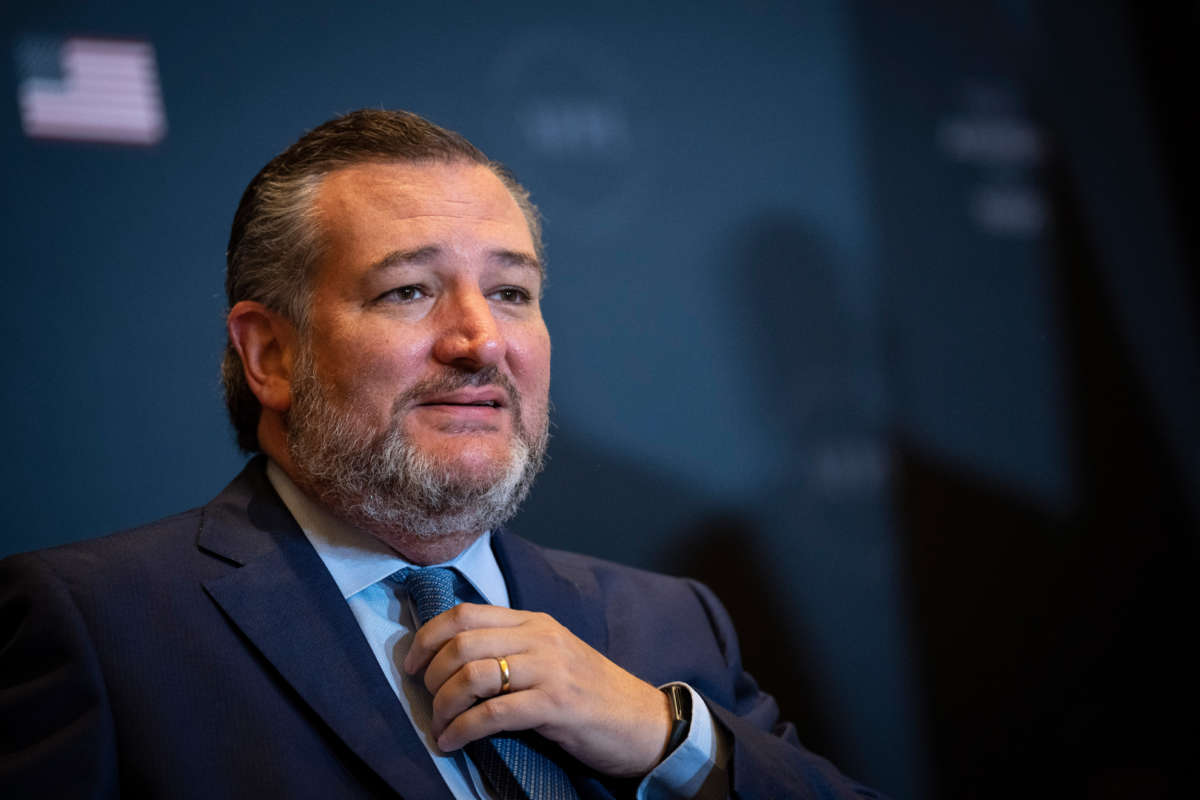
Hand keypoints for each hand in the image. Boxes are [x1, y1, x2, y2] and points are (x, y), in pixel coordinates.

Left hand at [403, 603, 672, 776]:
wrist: (643, 721)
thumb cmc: (592, 693)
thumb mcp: (551, 656)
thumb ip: (513, 647)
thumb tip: (455, 656)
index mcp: (534, 622)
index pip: (466, 613)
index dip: (428, 636)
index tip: (411, 663)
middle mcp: (540, 638)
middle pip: (462, 642)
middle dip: (431, 674)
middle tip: (426, 699)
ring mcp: (550, 669)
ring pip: (473, 675)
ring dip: (443, 705)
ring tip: (439, 726)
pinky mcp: (556, 705)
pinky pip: (494, 713)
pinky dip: (463, 729)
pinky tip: (452, 742)